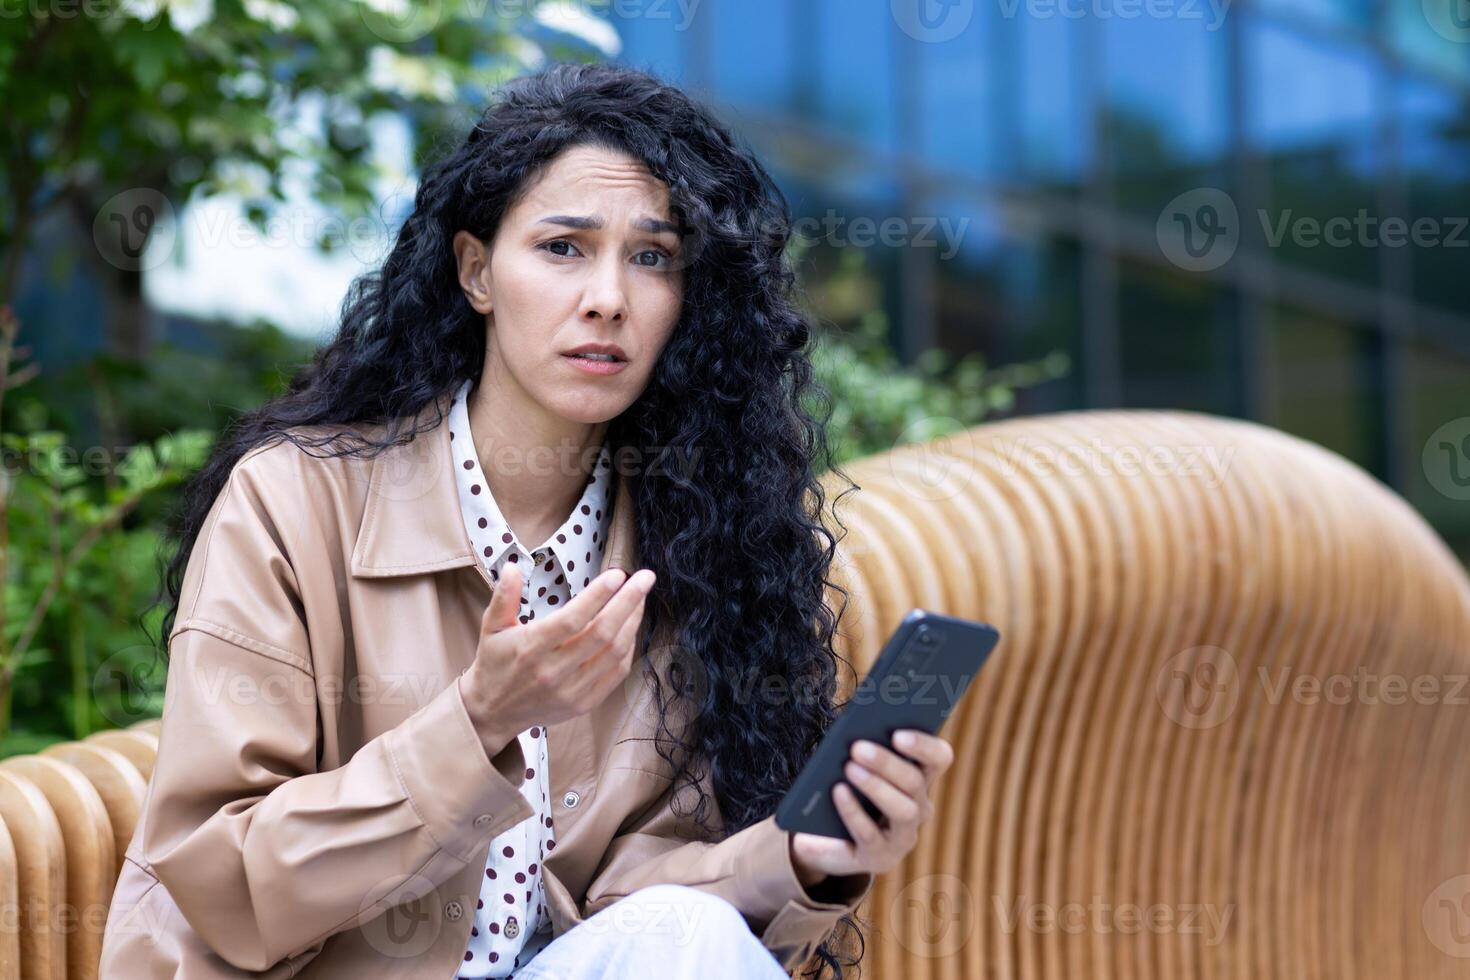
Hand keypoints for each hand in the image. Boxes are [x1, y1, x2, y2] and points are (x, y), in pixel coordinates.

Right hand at [460, 562, 655, 746]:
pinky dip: (628, 649)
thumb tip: (512, 567)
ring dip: (632, 623)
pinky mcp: (583, 704)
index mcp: (531, 648)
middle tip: (645, 578)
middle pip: (601, 634)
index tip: (618, 574)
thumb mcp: (491, 627)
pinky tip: (630, 628)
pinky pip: (616, 674)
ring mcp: (571, 691)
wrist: (492, 713)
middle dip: (628, 602)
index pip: (572, 620)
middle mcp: (553, 672)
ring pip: (614, 653)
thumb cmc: (495, 663)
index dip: (597, 596)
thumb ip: (503, 597)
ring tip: (640, 598)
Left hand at [789, 728, 953, 884]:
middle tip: (858, 748)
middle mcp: (919, 807)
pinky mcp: (881, 856)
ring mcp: (903, 836)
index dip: (923, 745)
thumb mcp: (858, 770)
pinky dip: (853, 811)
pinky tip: (838, 792)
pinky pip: (870, 834)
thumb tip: (856, 732)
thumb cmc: (849, 794)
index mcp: (920, 778)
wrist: (829, 842)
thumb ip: (865, 752)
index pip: (939, 758)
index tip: (898, 734)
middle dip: (887, 763)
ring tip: (849, 768)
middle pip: (915, 782)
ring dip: (876, 787)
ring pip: (904, 810)